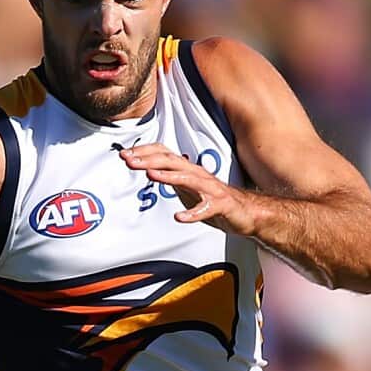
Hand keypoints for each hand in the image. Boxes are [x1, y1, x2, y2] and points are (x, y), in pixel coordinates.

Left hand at [120, 143, 250, 233]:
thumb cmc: (214, 198)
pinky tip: (180, 217)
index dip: (144, 153)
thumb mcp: (186, 186)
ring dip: (168, 176)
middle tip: (130, 161)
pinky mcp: (220, 205)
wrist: (245, 212)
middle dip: (148, 160)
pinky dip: (192, 213)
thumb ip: (169, 177)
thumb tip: (146, 169)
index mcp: (188, 169)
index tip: (125, 155)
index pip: (164, 153)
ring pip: (188, 178)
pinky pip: (206, 208)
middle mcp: (198, 174)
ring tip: (151, 176)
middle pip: (171, 162)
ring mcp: (210, 189)